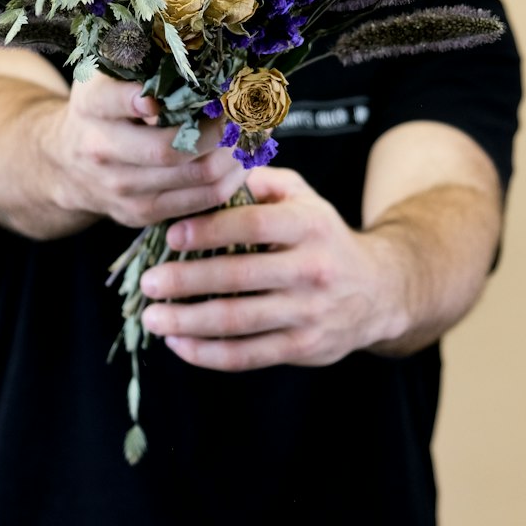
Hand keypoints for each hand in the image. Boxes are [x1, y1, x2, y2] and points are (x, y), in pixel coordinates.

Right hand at [48, 73, 248, 228]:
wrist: (65, 166)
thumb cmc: (101, 110)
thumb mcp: (103, 77)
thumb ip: (135, 60)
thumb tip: (196, 45)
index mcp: (91, 106)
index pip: (112, 100)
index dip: (142, 97)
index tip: (176, 90)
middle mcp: (101, 149)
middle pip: (171, 149)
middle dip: (220, 129)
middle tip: (245, 109)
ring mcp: (121, 189)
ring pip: (197, 177)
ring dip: (236, 153)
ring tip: (253, 130)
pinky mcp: (141, 214)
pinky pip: (203, 200)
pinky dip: (232, 177)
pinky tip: (242, 157)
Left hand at [139, 166, 407, 370]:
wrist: (378, 290)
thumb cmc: (322, 235)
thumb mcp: (303, 196)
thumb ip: (260, 181)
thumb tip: (211, 169)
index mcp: (309, 225)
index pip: (252, 225)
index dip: (208, 230)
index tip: (170, 236)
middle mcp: (312, 269)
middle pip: (238, 278)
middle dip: (185, 281)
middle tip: (147, 283)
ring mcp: (309, 313)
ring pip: (238, 322)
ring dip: (187, 322)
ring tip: (152, 318)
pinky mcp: (303, 347)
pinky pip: (248, 356)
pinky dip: (207, 354)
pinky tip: (178, 343)